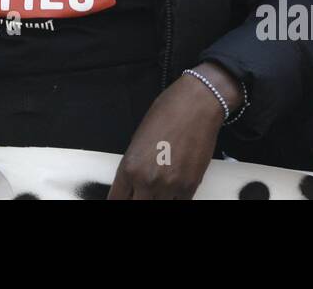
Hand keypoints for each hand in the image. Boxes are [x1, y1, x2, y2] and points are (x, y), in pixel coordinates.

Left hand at [108, 63, 238, 198]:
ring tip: (160, 187)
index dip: (120, 199)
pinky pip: (179, 203)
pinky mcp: (190, 186)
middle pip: (136, 206)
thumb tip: (133, 182)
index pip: (116, 199)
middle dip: (137, 199)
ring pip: (158, 206)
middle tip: (140, 193)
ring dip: (157, 198)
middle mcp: (147, 180)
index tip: (124, 198)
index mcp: (129, 167)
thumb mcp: (138, 139)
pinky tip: (174, 189)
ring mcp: (169, 186)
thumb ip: (134, 165)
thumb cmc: (167, 112)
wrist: (196, 105)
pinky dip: (175, 197)